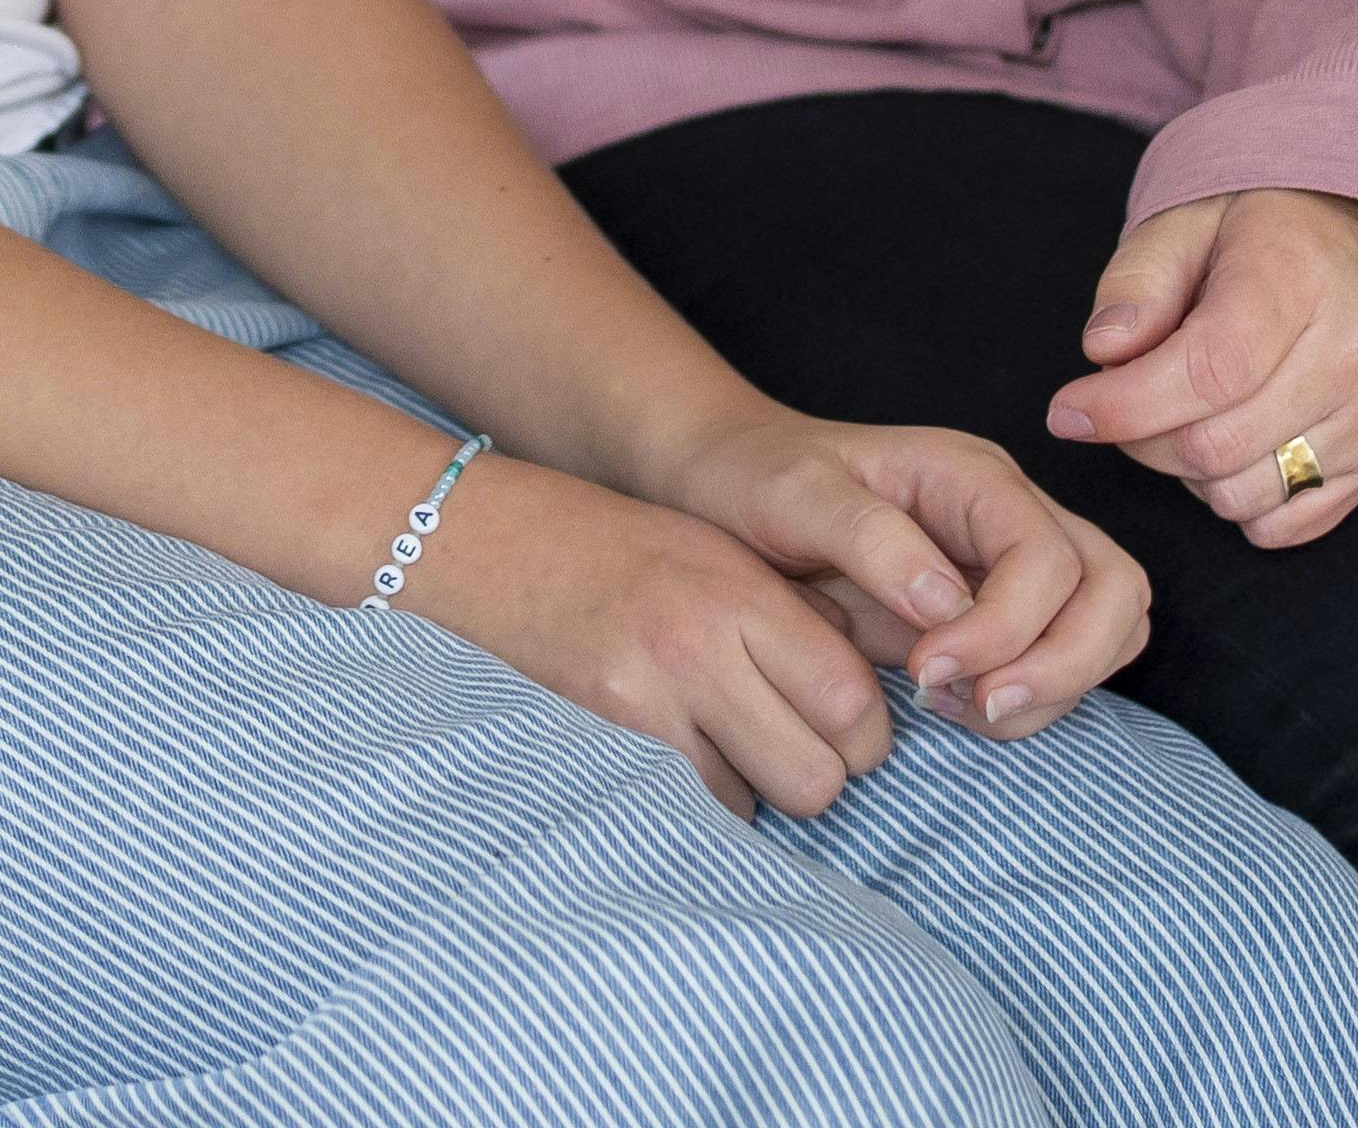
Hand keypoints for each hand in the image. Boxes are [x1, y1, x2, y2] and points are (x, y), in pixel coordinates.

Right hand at [396, 454, 923, 818]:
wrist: (483, 545)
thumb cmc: (617, 551)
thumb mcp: (721, 556)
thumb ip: (797, 623)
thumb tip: (874, 707)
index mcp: (738, 592)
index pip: (853, 700)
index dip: (865, 733)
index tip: (845, 727)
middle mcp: (695, 648)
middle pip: (818, 777)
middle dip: (816, 773)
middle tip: (786, 743)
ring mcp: (641, 704)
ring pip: (757, 807)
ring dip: (753, 788)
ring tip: (718, 739)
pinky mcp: (598, 745)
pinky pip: (691, 811)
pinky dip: (697, 797)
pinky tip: (673, 751)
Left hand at [649, 406, 1147, 739]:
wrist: (731, 484)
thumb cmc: (758, 478)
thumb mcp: (793, 495)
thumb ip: (870, 539)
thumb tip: (948, 604)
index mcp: (971, 475)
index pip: (1050, 557)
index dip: (1007, 628)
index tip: (924, 670)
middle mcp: (1012, 514)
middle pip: (1115, 588)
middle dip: (1065, 663)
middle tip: (976, 706)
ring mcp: (1016, 562)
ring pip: (1110, 627)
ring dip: (1056, 685)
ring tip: (960, 707)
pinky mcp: (1004, 609)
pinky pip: (1066, 656)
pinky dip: (1036, 696)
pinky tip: (954, 705)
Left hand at [1046, 188, 1357, 547]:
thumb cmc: (1258, 232)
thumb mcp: (1184, 223)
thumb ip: (1136, 283)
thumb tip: (1104, 352)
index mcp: (1298, 277)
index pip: (1208, 370)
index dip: (1126, 405)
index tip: (1069, 411)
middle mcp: (1353, 351)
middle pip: (1216, 444)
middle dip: (1143, 438)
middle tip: (1125, 404)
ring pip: (1245, 495)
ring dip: (1189, 473)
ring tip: (1189, 414)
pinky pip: (1285, 526)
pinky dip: (1239, 501)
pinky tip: (1234, 445)